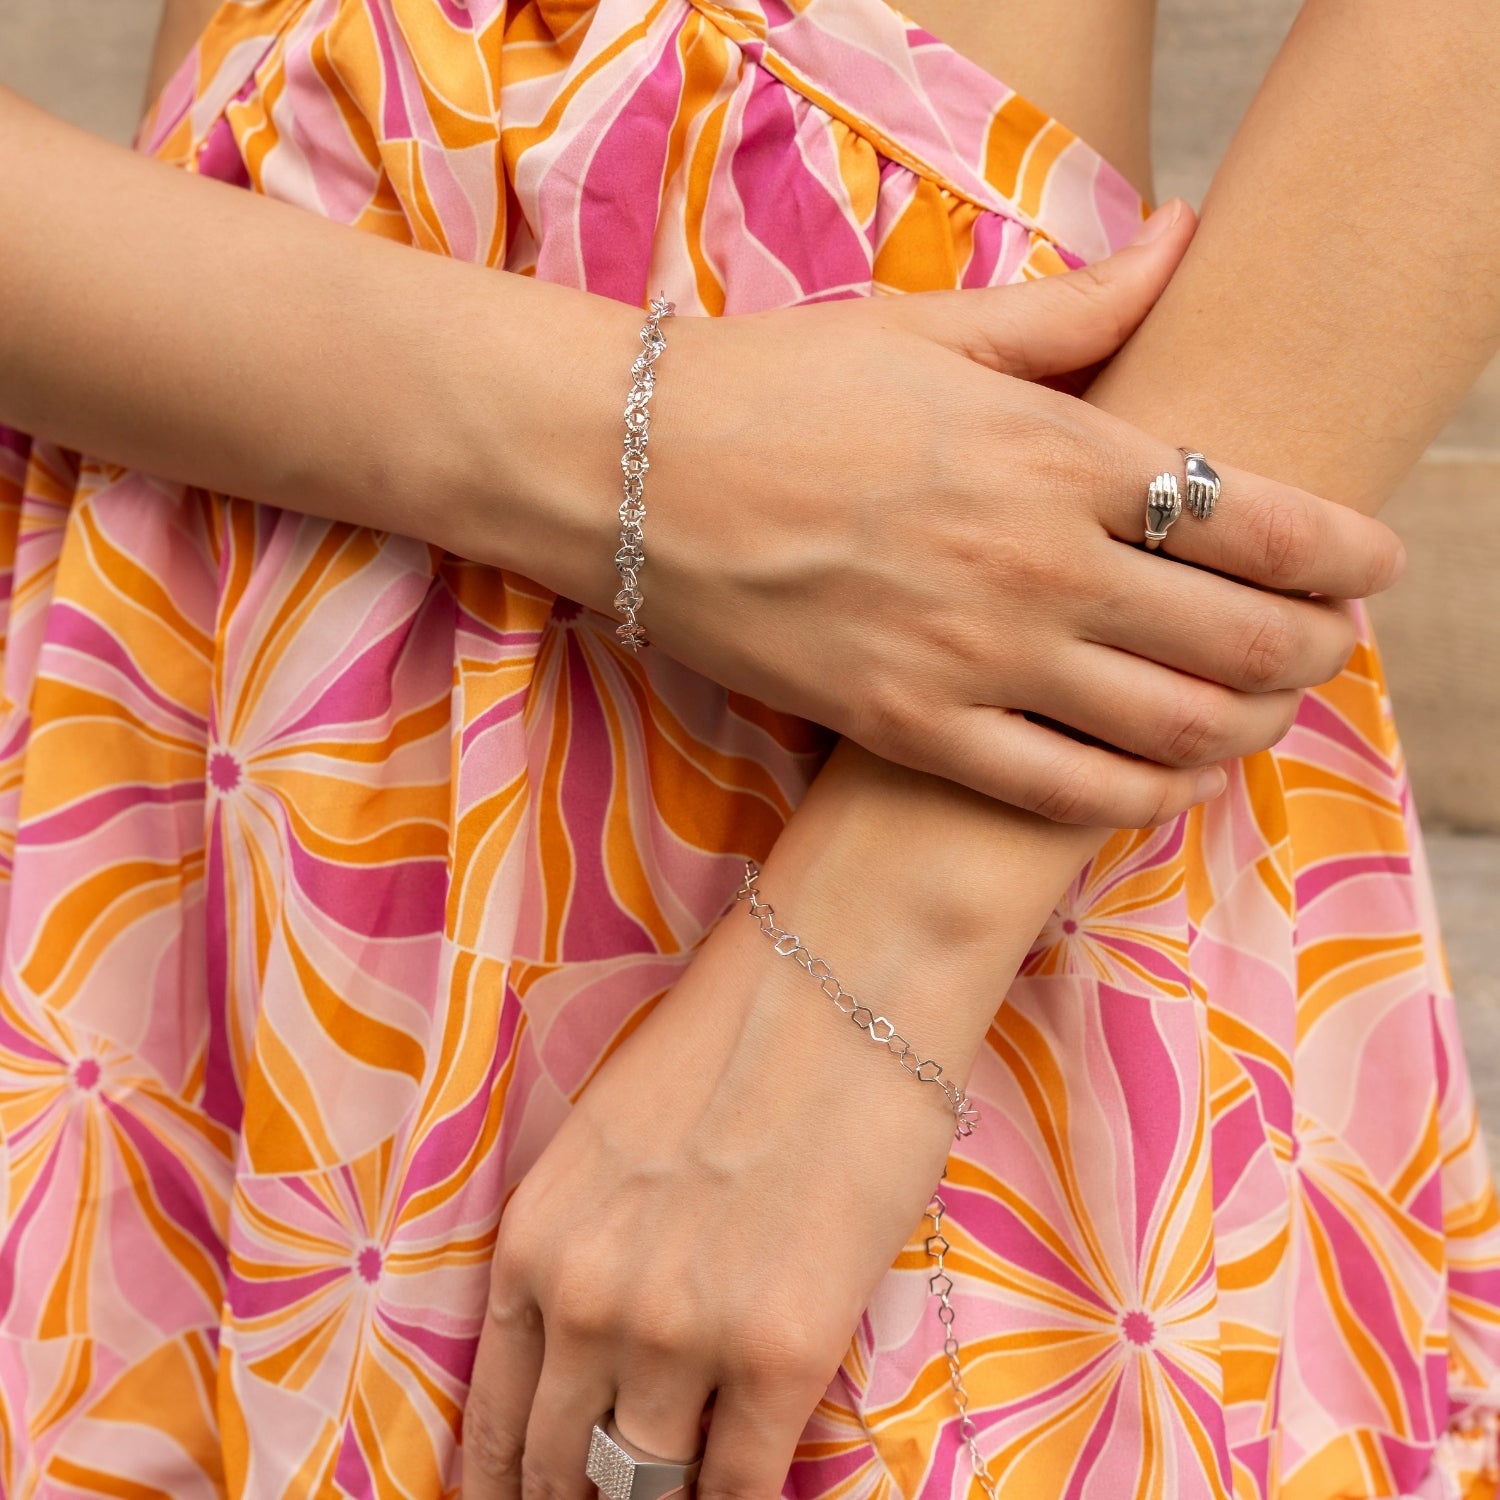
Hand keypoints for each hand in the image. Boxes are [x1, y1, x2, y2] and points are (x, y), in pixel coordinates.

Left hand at [458, 901, 960, 1499]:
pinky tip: (744, 1496)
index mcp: (535, 1241)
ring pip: (647, 1488)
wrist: (840, 984)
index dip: (504, 1484)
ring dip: (663, 1498)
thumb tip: (599, 1347)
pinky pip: (743, 1486)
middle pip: (563, 1467)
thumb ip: (586, 1247)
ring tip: (675, 1491)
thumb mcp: (608, 1142)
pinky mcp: (782, 1354)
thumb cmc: (732, 1041)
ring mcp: (681, 1336)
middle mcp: (588, 1302)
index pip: (497, 1417)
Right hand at [562, 203, 1404, 826]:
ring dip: (1246, 728)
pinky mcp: (909, 727)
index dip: (1344, 553)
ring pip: (1168, 728)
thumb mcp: (932, 329)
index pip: (1258, 519)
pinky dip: (1141, 798)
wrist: (628, 471)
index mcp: (1059, 454)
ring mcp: (975, 658)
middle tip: (1330, 647)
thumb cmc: (780, 387)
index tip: (1374, 566)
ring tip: (1263, 714)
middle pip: (1238, 637)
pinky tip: (1171, 784)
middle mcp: (1039, 564)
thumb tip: (1183, 238)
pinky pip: (1062, 792)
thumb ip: (1080, 308)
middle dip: (1314, 651)